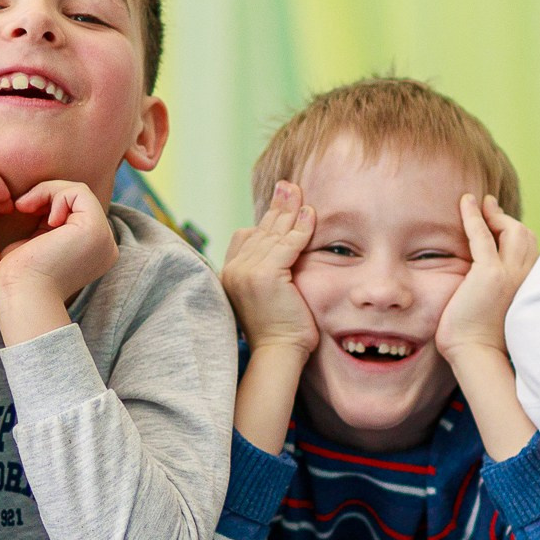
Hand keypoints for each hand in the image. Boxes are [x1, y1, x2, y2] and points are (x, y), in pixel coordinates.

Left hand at [0, 180, 119, 312]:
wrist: (21, 296)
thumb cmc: (19, 276)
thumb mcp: (37, 243)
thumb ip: (48, 223)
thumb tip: (43, 196)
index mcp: (93, 252)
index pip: (76, 210)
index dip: (48, 203)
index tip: (21, 209)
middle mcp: (105, 246)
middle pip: (79, 200)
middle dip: (47, 195)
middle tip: (20, 205)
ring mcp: (104, 238)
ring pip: (78, 192)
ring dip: (47, 192)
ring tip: (24, 207)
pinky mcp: (95, 229)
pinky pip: (78, 191)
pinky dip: (53, 193)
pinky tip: (37, 213)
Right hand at [220, 180, 319, 356]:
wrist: (278, 354)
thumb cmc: (279, 330)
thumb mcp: (265, 295)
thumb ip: (266, 271)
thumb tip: (280, 251)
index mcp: (229, 274)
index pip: (245, 237)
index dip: (265, 220)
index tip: (280, 203)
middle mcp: (233, 270)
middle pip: (259, 230)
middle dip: (277, 207)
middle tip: (288, 185)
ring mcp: (246, 272)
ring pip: (273, 234)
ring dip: (289, 211)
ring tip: (299, 192)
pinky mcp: (265, 276)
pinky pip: (287, 245)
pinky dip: (300, 229)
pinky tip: (310, 214)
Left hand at [435, 194, 536, 363]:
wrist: (476, 355)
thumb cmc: (480, 339)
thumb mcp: (497, 309)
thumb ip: (499, 290)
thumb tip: (485, 282)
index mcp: (529, 286)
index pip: (529, 248)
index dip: (514, 232)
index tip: (499, 221)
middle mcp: (526, 277)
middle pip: (524, 234)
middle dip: (506, 219)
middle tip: (488, 208)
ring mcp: (510, 274)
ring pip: (510, 230)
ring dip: (493, 214)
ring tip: (477, 204)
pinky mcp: (490, 274)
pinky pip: (482, 235)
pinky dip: (473, 217)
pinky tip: (465, 203)